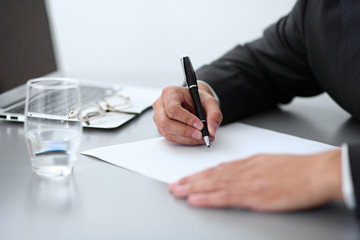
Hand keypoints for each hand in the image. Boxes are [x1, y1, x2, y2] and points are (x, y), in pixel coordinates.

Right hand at [153, 82, 222, 144]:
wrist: (194, 102)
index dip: (186, 119)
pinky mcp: (162, 128)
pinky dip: (184, 140)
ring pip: (167, 132)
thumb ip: (214, 114)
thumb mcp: (210, 102)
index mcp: (170, 93)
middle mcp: (161, 105)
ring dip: (186, 138)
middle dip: (185, 131)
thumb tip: (212, 130)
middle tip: (200, 135)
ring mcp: (159, 117)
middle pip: (166, 122)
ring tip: (200, 138)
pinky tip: (194, 139)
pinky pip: (170, 137)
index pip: (173, 108)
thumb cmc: (198, 99)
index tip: (200, 125)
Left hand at [170, 149, 342, 211]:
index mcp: (248, 163)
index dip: (200, 173)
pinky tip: (196, 199)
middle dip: (190, 180)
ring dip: (193, 188)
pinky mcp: (255, 195)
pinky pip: (226, 196)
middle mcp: (244, 170)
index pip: (218, 168)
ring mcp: (248, 182)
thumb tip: (239, 173)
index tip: (188, 177)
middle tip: (174, 185)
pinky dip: (208, 198)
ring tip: (177, 191)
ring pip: (214, 184)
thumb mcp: (271, 162)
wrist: (317, 172)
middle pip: (211, 175)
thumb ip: (252, 168)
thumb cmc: (298, 168)